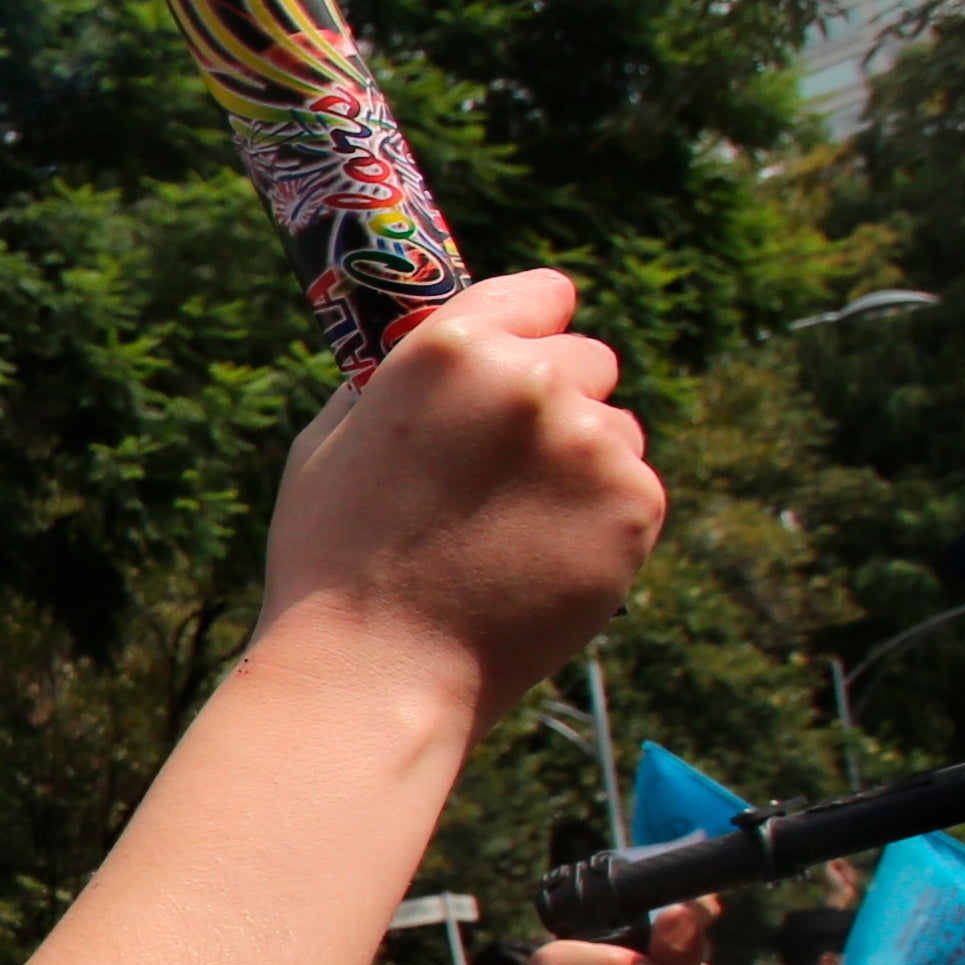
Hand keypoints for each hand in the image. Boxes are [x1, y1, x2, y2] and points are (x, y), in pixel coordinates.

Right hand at [257, 270, 663, 728]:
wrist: (380, 671)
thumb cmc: (334, 563)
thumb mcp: (330, 444)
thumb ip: (393, 385)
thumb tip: (429, 358)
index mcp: (451, 349)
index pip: (542, 293)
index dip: (533, 326)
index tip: (525, 356)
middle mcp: (531, 380)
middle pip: (588, 360)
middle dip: (558, 402)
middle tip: (507, 470)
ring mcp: (590, 444)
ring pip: (616, 430)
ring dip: (582, 463)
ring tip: (516, 528)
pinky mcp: (635, 507)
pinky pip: (634, 491)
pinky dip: (600, 521)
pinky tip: (540, 559)